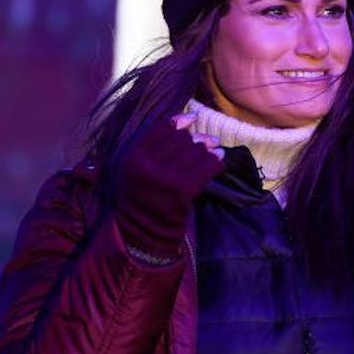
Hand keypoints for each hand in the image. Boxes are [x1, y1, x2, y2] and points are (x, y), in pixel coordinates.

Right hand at [112, 116, 224, 259]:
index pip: (160, 129)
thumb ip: (153, 147)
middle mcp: (148, 166)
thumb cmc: (142, 200)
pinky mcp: (184, 190)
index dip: (178, 121)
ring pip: (195, 151)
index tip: (191, 118)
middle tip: (208, 141)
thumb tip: (187, 121)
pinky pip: (206, 167)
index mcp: (134, 158)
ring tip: (215, 150)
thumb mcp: (136, 170)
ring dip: (208, 149)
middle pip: (180, 139)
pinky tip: (220, 161)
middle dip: (196, 138)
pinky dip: (216, 162)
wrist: (144, 234)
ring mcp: (166, 178)